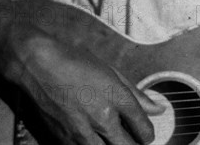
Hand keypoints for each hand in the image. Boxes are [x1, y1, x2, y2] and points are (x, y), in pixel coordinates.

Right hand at [0, 22, 163, 144]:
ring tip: (116, 140)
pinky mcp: (63, 138)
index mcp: (118, 98)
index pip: (143, 128)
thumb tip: (158, 109)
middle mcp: (102, 117)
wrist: (40, 65)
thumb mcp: (113, 72)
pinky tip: (95, 139)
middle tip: (134, 140)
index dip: (148, 134)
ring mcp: (82, 131)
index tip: (147, 133)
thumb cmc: (78, 63)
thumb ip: (137, 94)